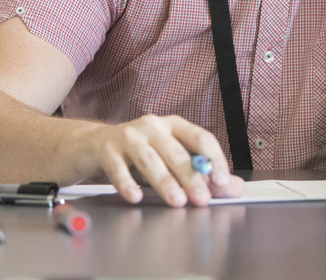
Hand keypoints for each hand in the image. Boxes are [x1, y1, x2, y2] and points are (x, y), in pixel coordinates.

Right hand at [87, 114, 243, 206]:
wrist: (91, 146)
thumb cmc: (137, 153)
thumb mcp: (170, 160)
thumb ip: (203, 174)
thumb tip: (234, 188)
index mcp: (174, 126)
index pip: (201, 138)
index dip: (214, 159)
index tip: (222, 181)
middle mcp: (153, 126)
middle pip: (176, 151)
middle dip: (191, 177)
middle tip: (201, 199)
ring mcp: (128, 136)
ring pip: (150, 159)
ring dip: (165, 181)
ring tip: (176, 201)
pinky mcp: (106, 149)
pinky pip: (118, 168)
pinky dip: (127, 183)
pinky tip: (135, 196)